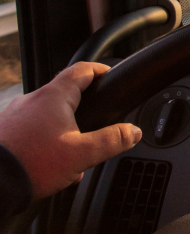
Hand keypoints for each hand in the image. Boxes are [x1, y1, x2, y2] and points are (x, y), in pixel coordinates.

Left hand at [0, 62, 141, 198]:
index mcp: (53, 97)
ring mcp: (12, 115)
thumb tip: (133, 131)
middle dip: (81, 108)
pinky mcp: (3, 131)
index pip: (81, 70)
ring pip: (45, 114)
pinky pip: (28, 128)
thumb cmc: (32, 163)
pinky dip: (41, 139)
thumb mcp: (82, 154)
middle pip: (63, 94)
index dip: (99, 70)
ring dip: (60, 127)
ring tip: (69, 152)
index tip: (109, 74)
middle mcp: (30, 100)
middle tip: (94, 123)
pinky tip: (46, 161)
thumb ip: (112, 140)